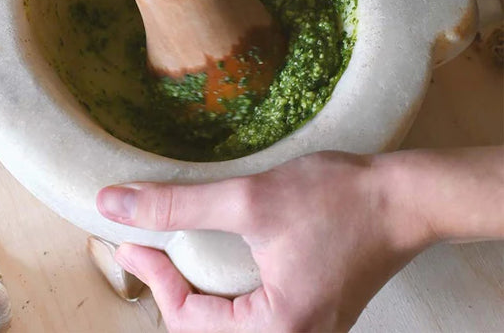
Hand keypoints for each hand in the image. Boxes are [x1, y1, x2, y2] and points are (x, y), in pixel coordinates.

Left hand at [96, 151, 434, 332]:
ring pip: (229, 323)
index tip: (129, 242)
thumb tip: (115, 205)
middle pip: (207, 329)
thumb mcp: (248, 198)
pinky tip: (213, 255)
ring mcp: (305, 328)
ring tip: (172, 250)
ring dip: (195, 287)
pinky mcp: (311, 309)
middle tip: (146, 248)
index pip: (190, 321)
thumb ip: (178, 206)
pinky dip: (223, 284)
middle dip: (171, 289)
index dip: (153, 280)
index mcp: (279, 330)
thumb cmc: (335, 199)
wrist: (402, 197)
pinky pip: (253, 311)